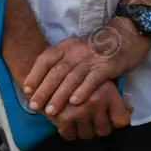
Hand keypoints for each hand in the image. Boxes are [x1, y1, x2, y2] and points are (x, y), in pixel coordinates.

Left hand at [23, 22, 148, 118]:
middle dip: (43, 90)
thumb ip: (60, 62)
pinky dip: (83, 91)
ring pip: (72, 78)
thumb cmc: (94, 51)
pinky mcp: (106, 66)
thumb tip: (40, 83)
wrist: (124, 40)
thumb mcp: (74, 51)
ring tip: (51, 111)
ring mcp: (91, 58)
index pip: (45, 59)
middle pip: (56, 72)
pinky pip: (92, 80)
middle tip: (35, 106)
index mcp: (65, 46)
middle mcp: (75, 51)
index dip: (34, 74)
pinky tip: (75, 102)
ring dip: (60, 96)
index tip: (26, 90)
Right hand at [47, 80, 132, 140]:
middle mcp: (95, 103)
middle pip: (104, 130)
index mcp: (107, 93)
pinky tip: (67, 125)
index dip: (116, 121)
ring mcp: (78, 112)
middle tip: (92, 120)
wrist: (50, 68)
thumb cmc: (79, 74)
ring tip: (79, 122)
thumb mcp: (101, 79)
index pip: (122, 120)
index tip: (110, 119)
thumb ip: (116, 96)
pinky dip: (69, 132)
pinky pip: (69, 134)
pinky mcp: (62, 118)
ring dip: (84, 130)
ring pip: (87, 134)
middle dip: (98, 127)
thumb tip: (129, 109)